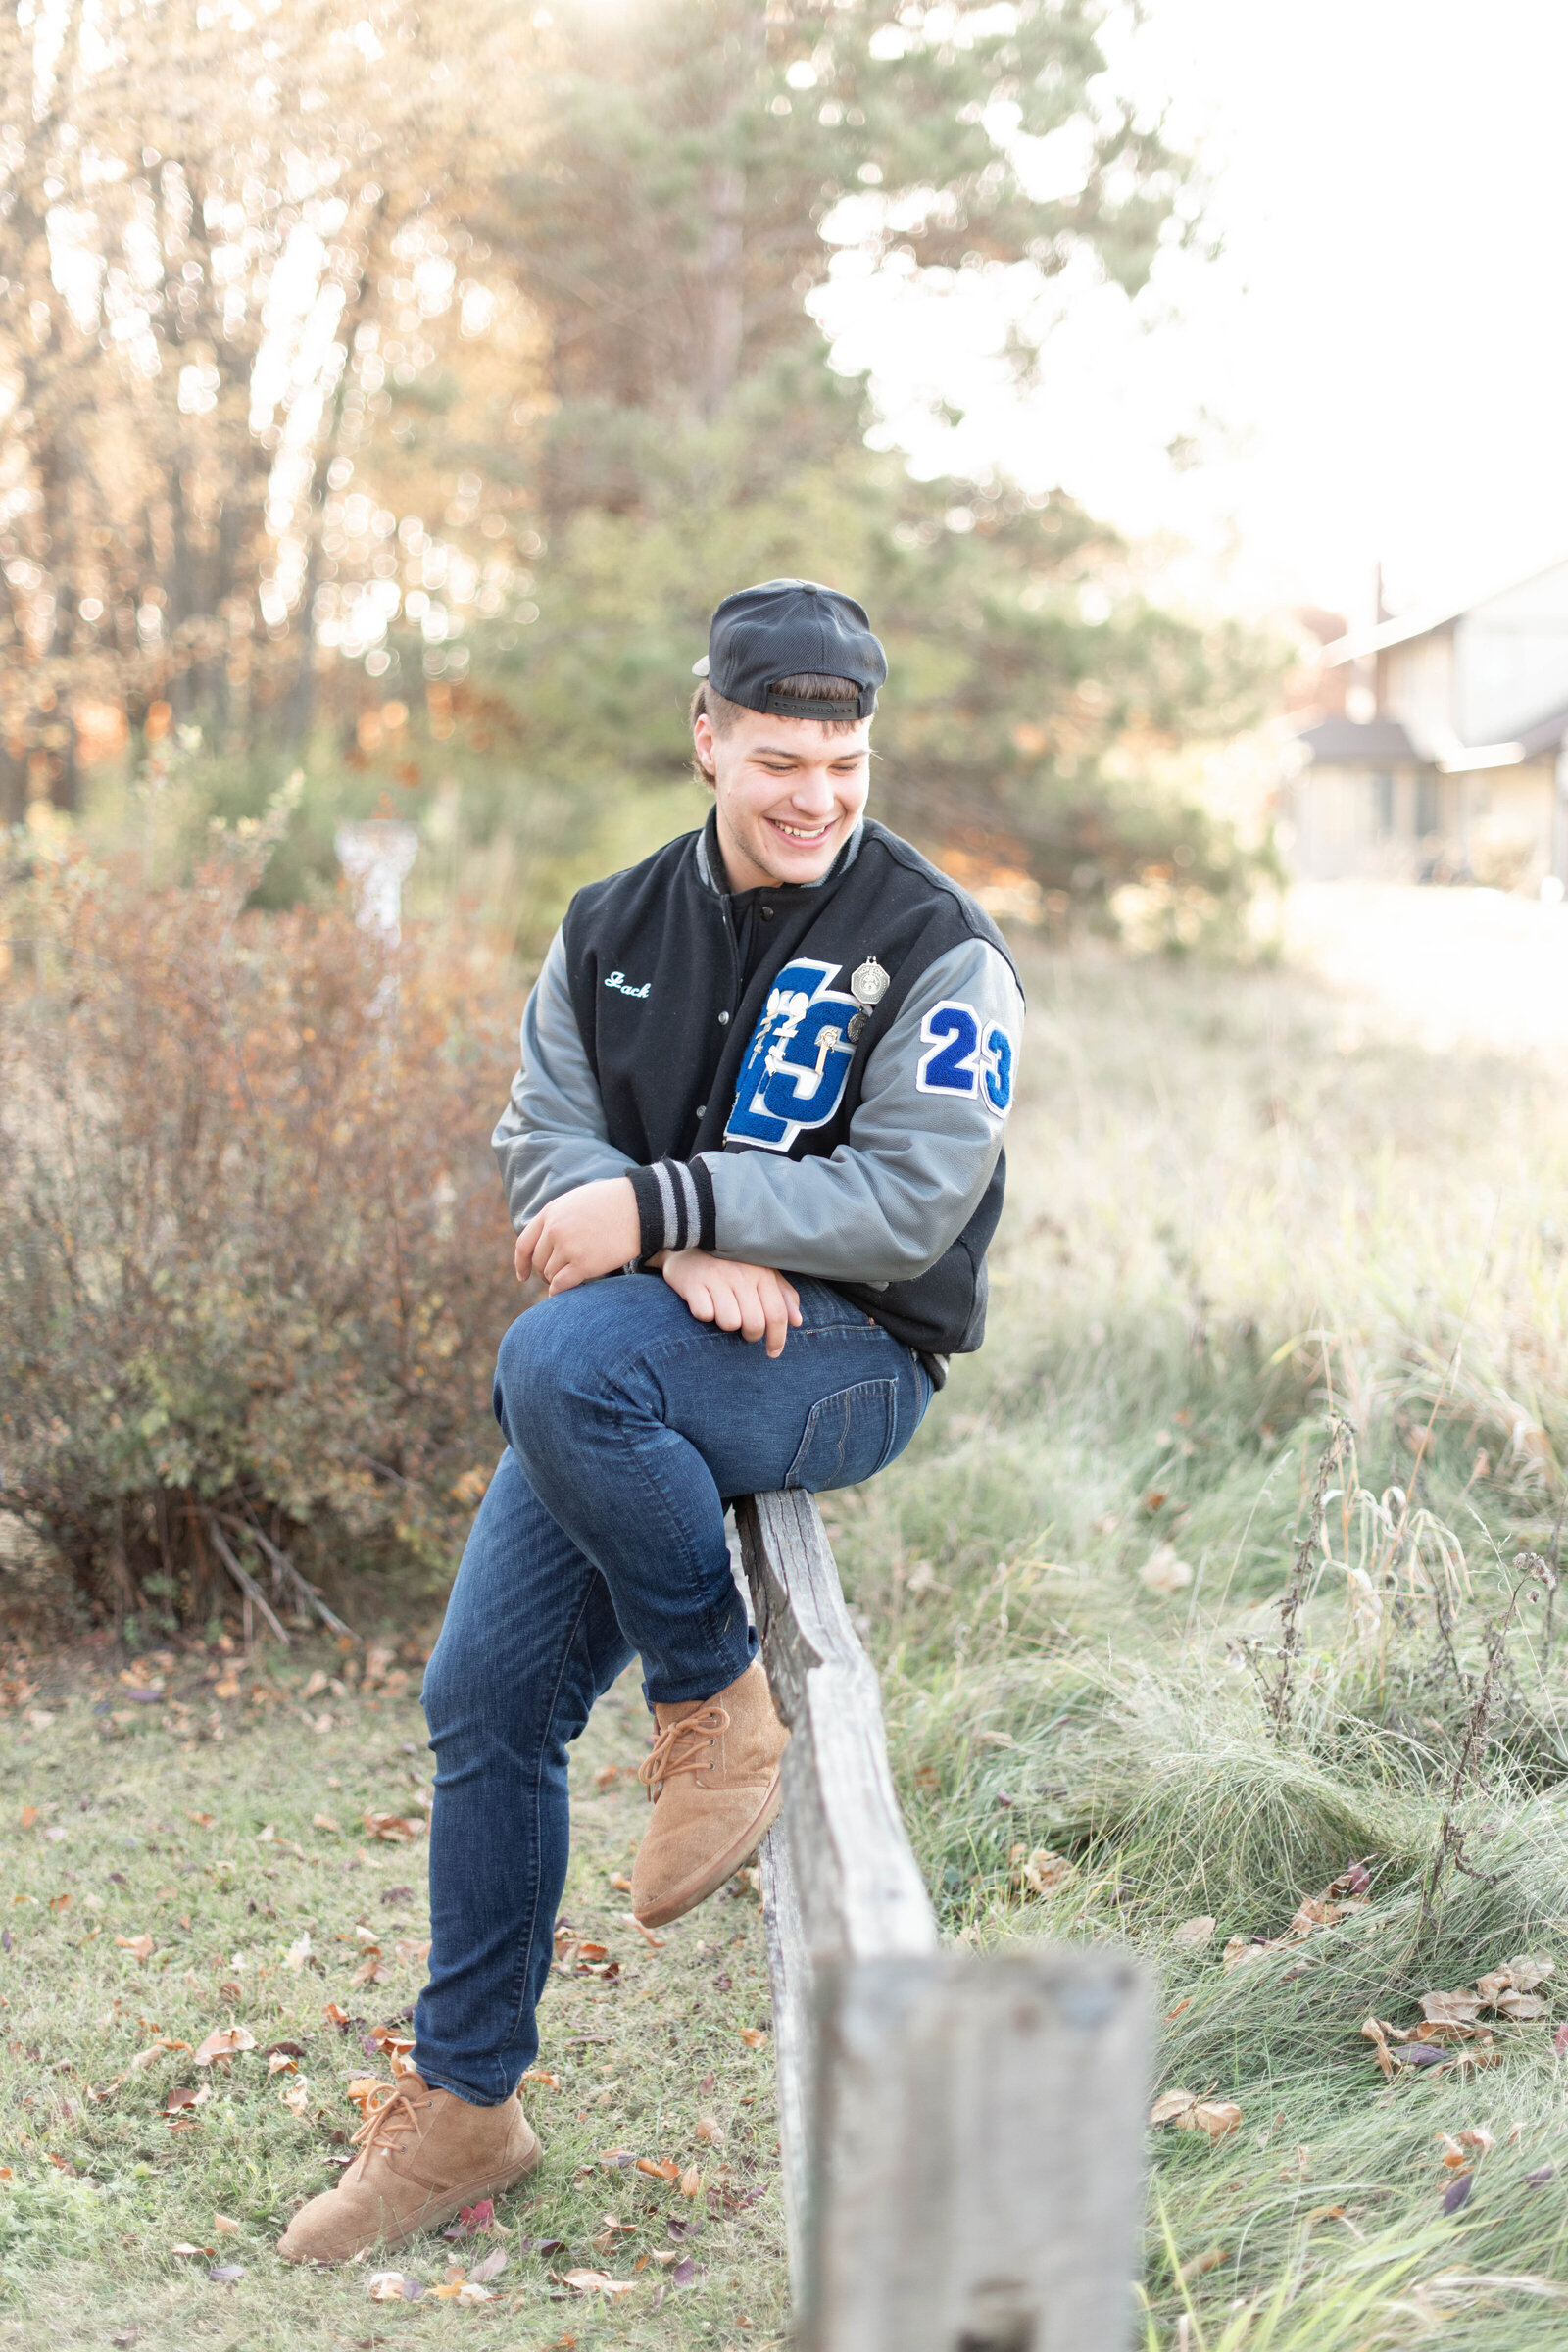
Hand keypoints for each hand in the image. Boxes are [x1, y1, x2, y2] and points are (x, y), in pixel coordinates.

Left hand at [515, 1177, 639, 1293]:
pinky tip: (563, 1295)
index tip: (523, 1275)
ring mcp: (568, 1247)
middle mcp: (554, 1230)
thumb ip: (559, 1217)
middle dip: (544, 1273)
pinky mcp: (583, 1264)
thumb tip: (549, 1237)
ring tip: (570, 1279)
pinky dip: (559, 1292)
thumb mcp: (577, 1200)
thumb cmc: (614, 1202)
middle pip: (538, 1262)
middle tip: (556, 1278)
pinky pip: (561, 1285)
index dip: (521, 1263)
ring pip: (550, 1274)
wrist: (640, 1207)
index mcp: (550, 1212)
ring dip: (556, 1281)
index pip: (524, 1244)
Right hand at [661, 1250, 801, 1359]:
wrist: (692, 1240)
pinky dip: (704, 1314)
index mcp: (762, 1272)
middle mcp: (742, 1274)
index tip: (773, 1352)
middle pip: (754, 1324)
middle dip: (751, 1336)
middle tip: (745, 1332)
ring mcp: (717, 1277)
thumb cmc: (733, 1263)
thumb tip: (798, 1321)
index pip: (777, 1314)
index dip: (778, 1339)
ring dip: (726, 1324)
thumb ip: (782, 1295)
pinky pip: (704, 1314)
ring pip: (729, 1323)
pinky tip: (705, 1302)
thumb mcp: (762, 1273)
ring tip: (723, 1311)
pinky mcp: (693, 1282)